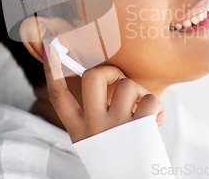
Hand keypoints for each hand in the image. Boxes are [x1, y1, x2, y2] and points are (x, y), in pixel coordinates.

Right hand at [43, 44, 165, 142]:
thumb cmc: (117, 160)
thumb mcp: (96, 141)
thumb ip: (95, 117)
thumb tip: (111, 86)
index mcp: (79, 130)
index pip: (59, 96)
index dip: (52, 71)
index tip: (49, 49)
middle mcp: (93, 126)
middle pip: (93, 77)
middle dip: (111, 71)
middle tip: (120, 82)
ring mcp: (115, 126)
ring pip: (127, 85)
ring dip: (141, 92)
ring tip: (143, 109)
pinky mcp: (138, 129)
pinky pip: (151, 100)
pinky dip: (159, 108)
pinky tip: (157, 121)